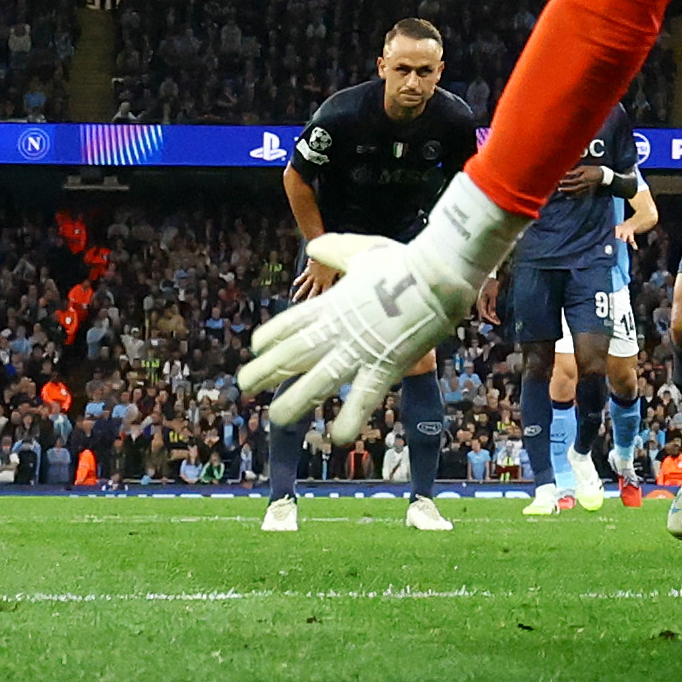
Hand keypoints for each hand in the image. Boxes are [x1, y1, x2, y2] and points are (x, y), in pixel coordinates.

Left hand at [237, 202, 512, 434]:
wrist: (437, 273)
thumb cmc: (403, 260)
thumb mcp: (363, 251)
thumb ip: (336, 250)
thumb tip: (314, 244)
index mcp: (330, 304)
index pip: (289, 323)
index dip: (270, 336)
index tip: (257, 347)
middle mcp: (336, 330)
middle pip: (292, 355)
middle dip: (265, 371)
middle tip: (243, 387)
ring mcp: (358, 350)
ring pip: (317, 381)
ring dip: (295, 401)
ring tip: (275, 418)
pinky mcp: (385, 366)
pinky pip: (364, 397)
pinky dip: (351, 417)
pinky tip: (339, 437)